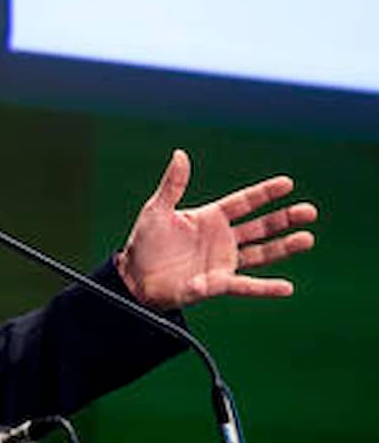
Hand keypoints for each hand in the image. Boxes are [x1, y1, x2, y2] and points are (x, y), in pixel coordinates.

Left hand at [115, 149, 316, 309]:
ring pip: (260, 253)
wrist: (133, 277)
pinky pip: (244, 286)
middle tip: (310, 211)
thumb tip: (180, 154)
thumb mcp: (157, 210)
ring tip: (307, 239)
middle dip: (284, 219)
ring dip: (283, 247)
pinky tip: (287, 287)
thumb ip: (173, 184)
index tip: (287, 183)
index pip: (244, 203)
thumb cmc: (144, 244)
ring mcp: (222, 262)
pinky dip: (265, 288)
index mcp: (210, 218)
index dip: (265, 194)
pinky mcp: (215, 284)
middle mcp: (222, 240)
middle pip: (260, 227)